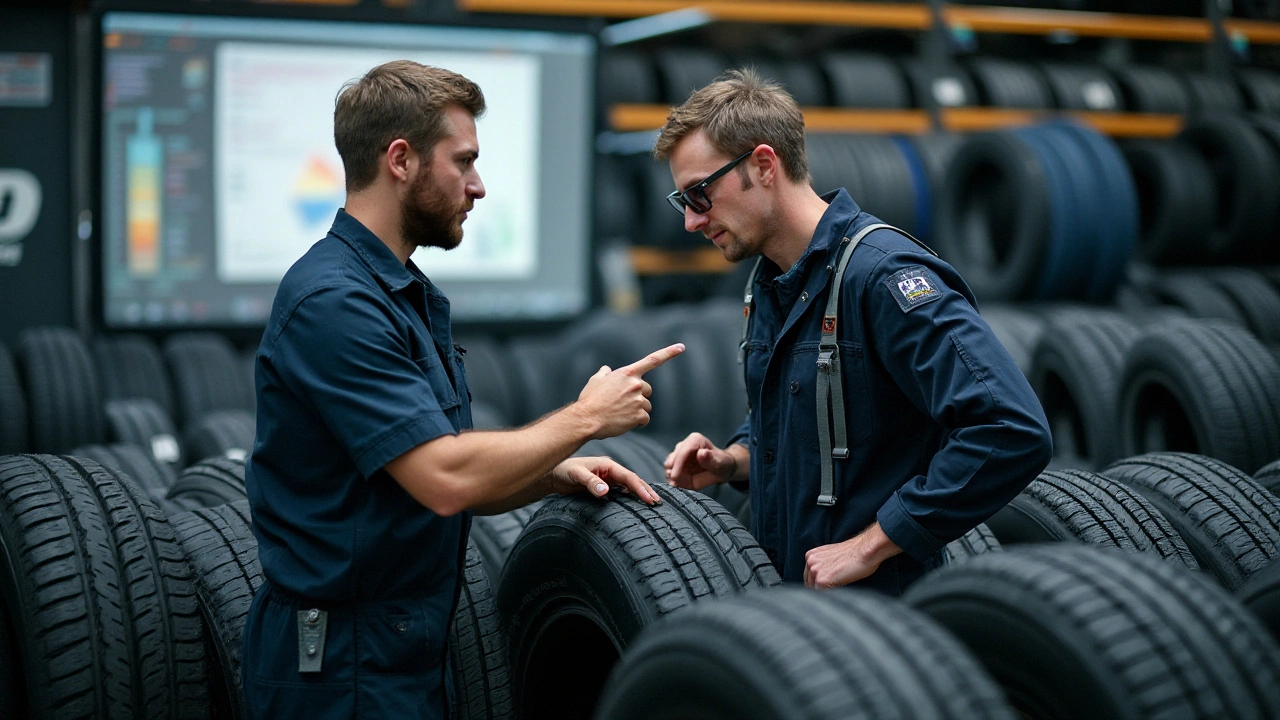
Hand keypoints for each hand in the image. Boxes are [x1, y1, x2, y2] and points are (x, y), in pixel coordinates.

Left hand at [546, 456, 661, 504]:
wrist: (553, 474)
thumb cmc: (563, 471)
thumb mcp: (576, 475)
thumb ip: (590, 482)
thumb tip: (605, 490)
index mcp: (607, 465)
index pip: (628, 476)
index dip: (640, 488)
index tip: (649, 499)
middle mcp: (610, 470)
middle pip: (633, 480)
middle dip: (645, 490)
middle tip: (657, 503)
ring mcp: (608, 478)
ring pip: (629, 485)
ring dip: (640, 493)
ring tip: (652, 503)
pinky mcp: (604, 485)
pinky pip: (621, 490)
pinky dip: (631, 495)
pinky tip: (637, 503)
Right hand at [574, 344, 683, 438]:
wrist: (587, 419)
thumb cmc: (589, 400)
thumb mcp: (595, 381)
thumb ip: (604, 373)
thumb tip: (606, 369)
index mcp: (627, 373)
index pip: (652, 360)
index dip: (669, 353)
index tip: (681, 347)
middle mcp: (636, 384)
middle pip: (648, 391)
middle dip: (639, 397)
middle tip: (623, 404)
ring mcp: (639, 400)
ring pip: (646, 407)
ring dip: (637, 411)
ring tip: (621, 414)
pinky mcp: (639, 415)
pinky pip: (645, 420)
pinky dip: (637, 423)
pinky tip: (625, 423)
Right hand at [664, 432, 739, 489]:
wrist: (722, 470)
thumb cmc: (723, 463)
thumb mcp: (720, 462)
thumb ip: (710, 459)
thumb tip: (701, 453)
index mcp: (695, 440)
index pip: (683, 451)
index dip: (677, 464)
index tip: (675, 476)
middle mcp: (685, 446)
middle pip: (673, 457)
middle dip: (672, 470)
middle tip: (674, 482)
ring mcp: (680, 456)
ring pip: (669, 465)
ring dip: (670, 475)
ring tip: (675, 484)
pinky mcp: (678, 466)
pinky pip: (671, 473)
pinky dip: (671, 479)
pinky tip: (676, 485)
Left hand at [803, 523, 901, 588]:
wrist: (865, 551)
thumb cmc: (855, 554)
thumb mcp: (833, 557)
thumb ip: (823, 566)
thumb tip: (820, 581)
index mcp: (811, 555)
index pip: (808, 577)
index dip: (817, 584)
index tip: (827, 586)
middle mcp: (810, 561)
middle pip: (809, 585)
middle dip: (820, 589)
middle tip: (834, 588)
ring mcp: (814, 571)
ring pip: (814, 591)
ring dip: (826, 592)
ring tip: (839, 586)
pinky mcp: (821, 580)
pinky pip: (821, 595)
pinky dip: (831, 595)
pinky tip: (841, 587)